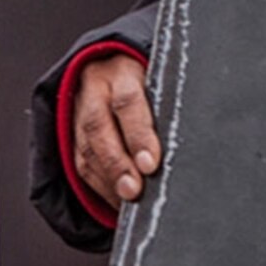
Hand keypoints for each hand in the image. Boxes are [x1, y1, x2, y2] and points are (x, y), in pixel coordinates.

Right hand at [68, 53, 159, 211]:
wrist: (109, 64)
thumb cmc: (147, 78)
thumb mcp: (160, 79)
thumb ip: (168, 105)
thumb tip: (193, 141)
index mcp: (122, 72)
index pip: (129, 103)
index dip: (139, 135)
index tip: (150, 163)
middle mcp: (96, 90)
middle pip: (100, 129)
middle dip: (118, 164)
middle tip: (134, 190)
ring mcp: (80, 111)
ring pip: (87, 148)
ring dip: (107, 178)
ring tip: (127, 200)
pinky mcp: (73, 132)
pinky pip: (81, 161)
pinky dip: (98, 184)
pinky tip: (116, 198)